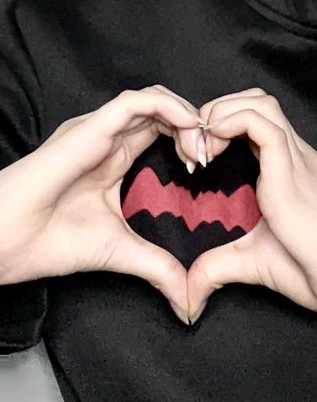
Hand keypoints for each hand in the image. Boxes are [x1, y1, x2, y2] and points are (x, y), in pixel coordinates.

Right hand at [0, 86, 204, 321]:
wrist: (7, 244)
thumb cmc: (50, 242)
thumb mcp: (121, 252)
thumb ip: (157, 267)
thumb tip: (188, 301)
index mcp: (113, 157)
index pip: (161, 130)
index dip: (190, 140)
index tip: (208, 167)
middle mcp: (106, 137)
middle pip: (163, 112)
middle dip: (194, 127)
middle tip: (211, 156)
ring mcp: (97, 129)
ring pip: (154, 100)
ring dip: (185, 117)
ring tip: (201, 147)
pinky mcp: (88, 128)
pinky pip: (135, 102)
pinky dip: (167, 108)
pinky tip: (187, 126)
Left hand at [185, 89, 316, 325]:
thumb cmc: (312, 270)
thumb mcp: (252, 263)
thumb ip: (218, 267)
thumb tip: (189, 295)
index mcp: (288, 168)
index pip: (255, 120)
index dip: (220, 126)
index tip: (196, 158)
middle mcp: (294, 155)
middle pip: (256, 100)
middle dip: (218, 110)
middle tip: (195, 145)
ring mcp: (296, 158)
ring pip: (259, 103)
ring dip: (222, 113)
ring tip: (203, 146)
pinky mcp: (292, 171)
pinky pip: (263, 125)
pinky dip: (231, 123)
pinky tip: (213, 145)